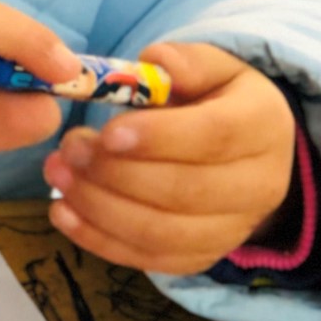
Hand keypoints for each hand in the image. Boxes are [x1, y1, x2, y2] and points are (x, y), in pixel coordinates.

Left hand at [42, 41, 295, 275]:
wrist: (246, 156)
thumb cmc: (219, 101)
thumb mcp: (213, 67)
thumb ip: (187, 62)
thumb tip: (155, 62)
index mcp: (263, 126)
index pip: (214, 136)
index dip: (158, 138)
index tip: (107, 132)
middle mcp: (258, 186)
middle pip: (184, 191)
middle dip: (116, 173)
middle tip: (68, 149)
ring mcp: (232, 230)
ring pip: (162, 232)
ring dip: (99, 207)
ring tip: (57, 175)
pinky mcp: (201, 257)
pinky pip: (148, 259)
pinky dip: (99, 240)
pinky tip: (63, 213)